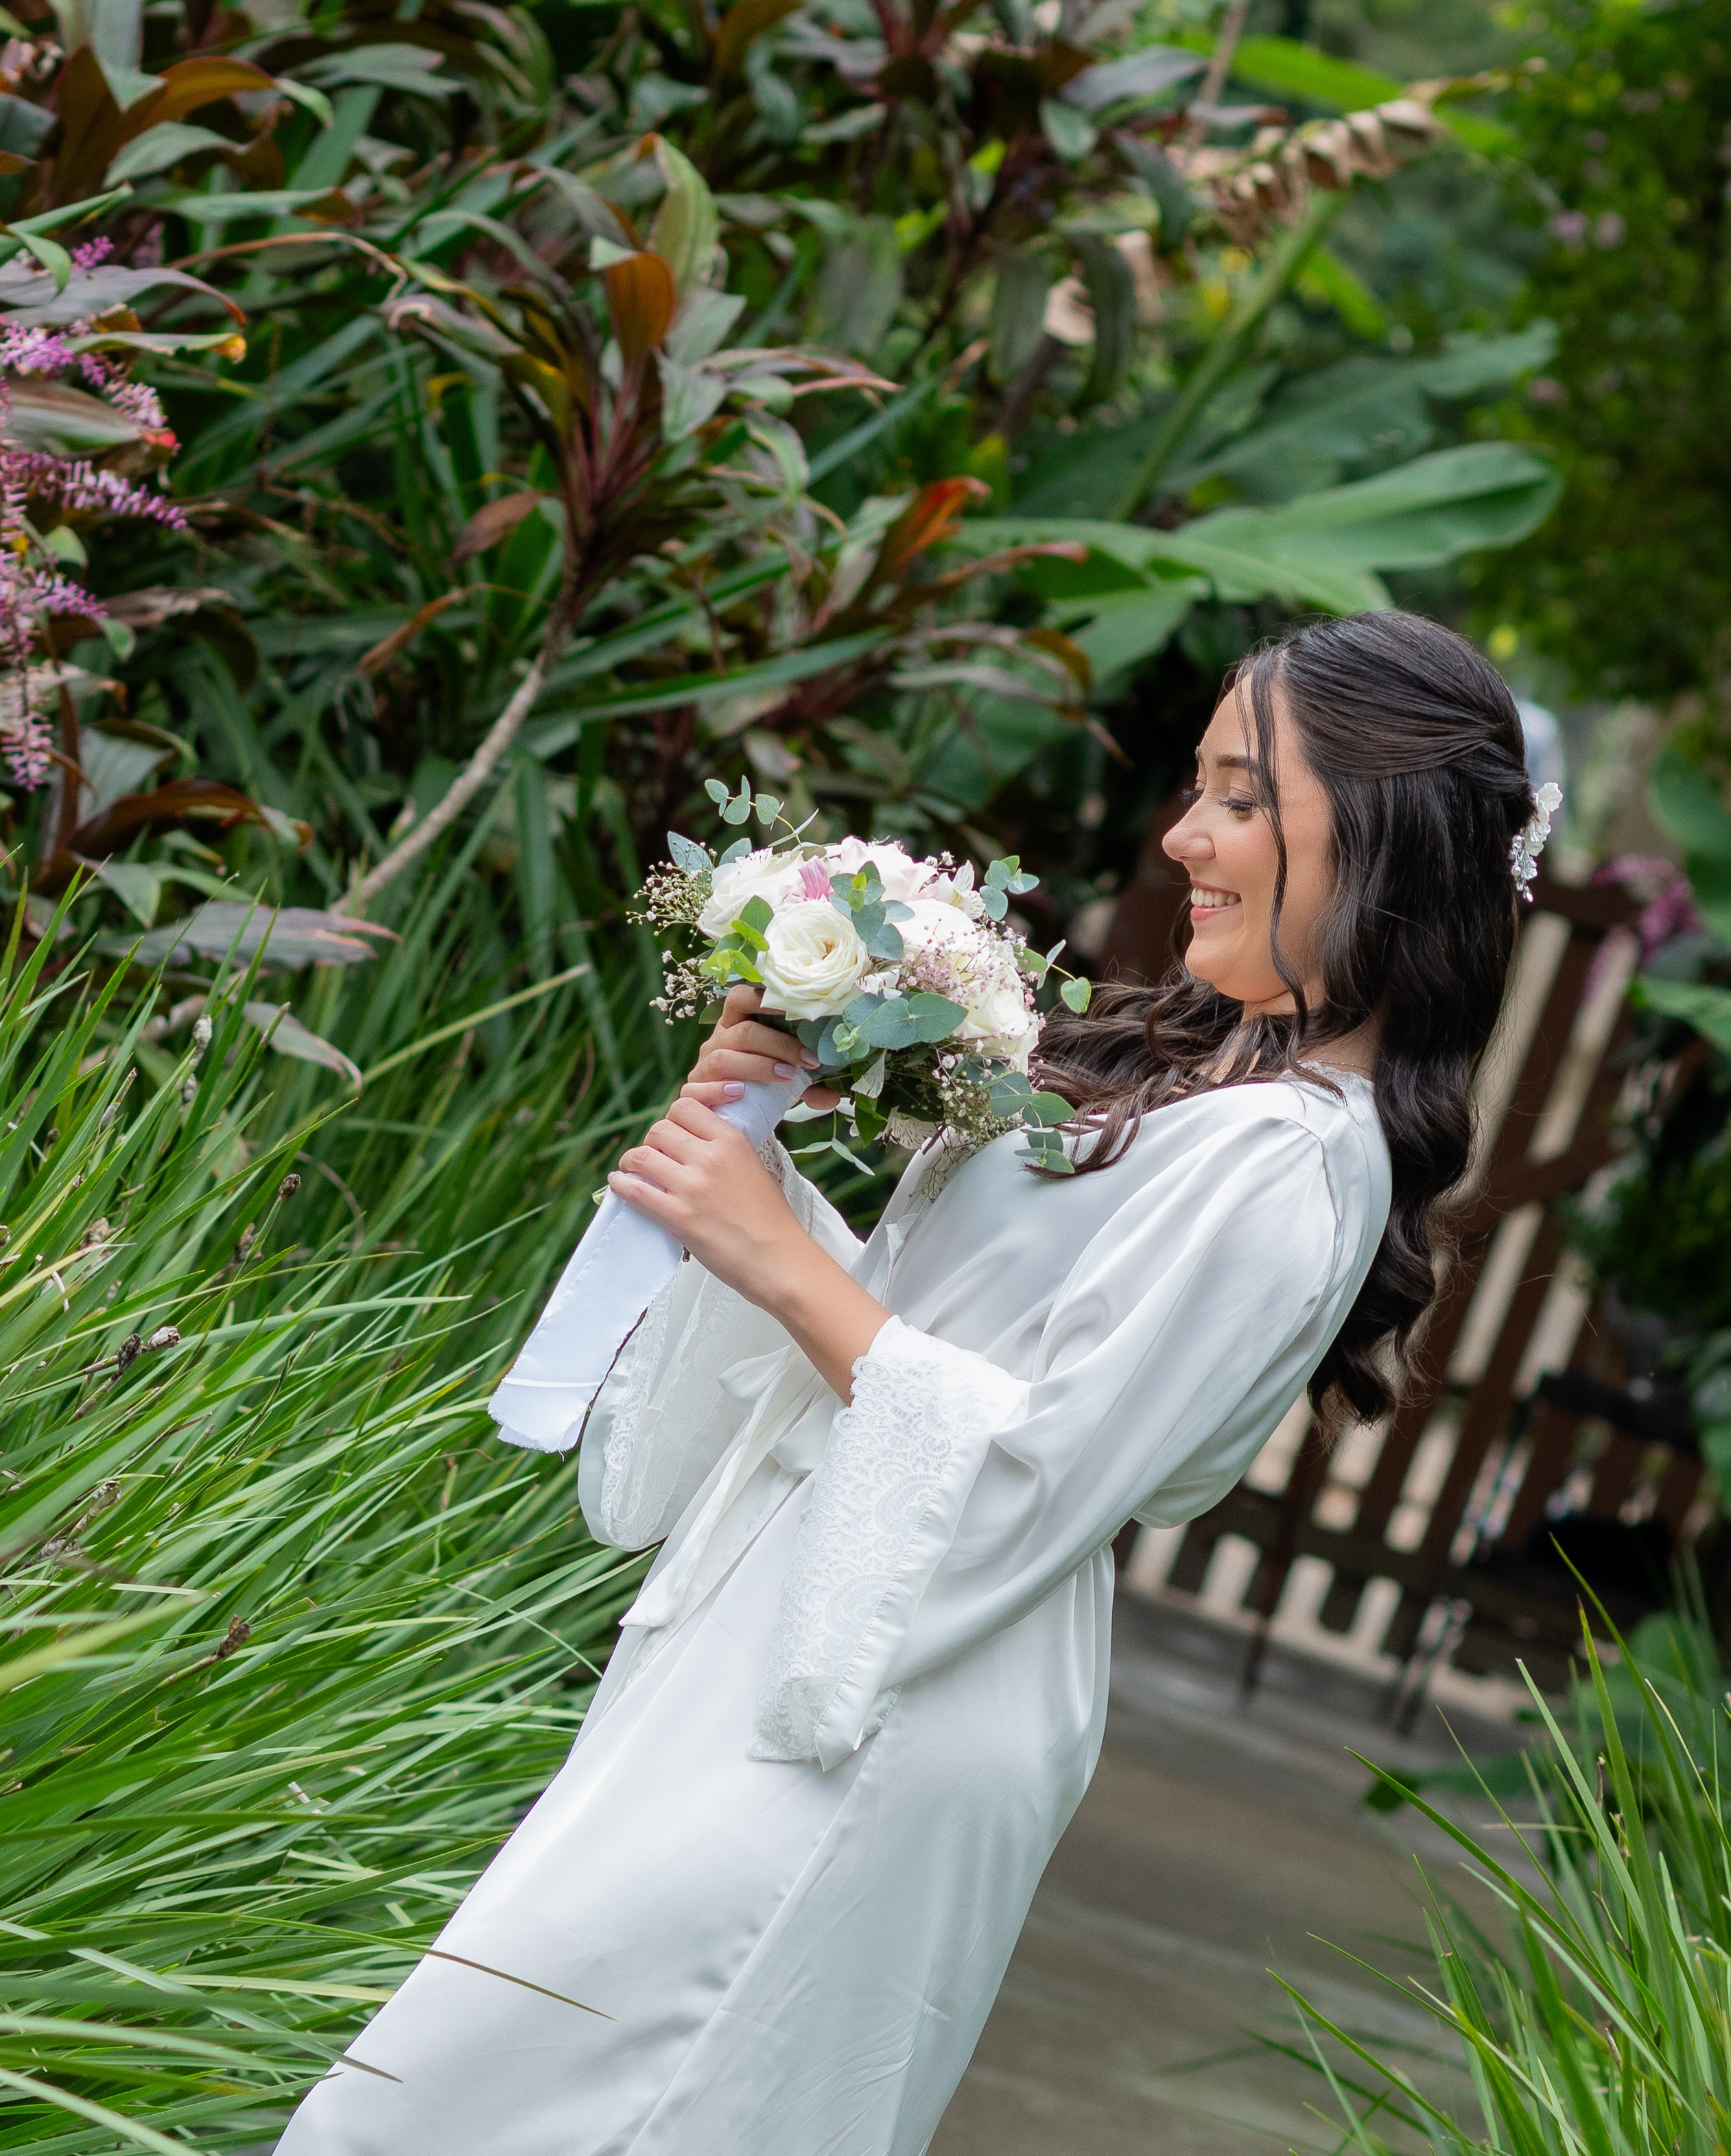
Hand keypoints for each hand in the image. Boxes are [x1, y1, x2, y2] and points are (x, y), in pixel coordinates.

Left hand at [610, 1096, 811, 1309]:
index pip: (686, 1106)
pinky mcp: (678, 1216)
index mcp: (732, 1140)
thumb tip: (694, 1144)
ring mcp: (692, 1186)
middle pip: (659, 1129)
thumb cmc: (771, 1220)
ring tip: (633, 1171)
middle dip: (652, 1141)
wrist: (780, 1260)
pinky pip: (634, 1191)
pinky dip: (621, 1185)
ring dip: (632, 1163)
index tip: (673, 1133)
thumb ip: (726, 1150)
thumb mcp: (755, 1167)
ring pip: (641, 1156)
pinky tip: (620, 1185)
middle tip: (655, 1157)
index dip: (673, 1118)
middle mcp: (710, 1157)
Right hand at [679, 984, 840, 1114]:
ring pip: (724, 1057)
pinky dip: (720, 1089)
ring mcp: (703, 1065)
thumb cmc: (757, 1089)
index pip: (742, 998)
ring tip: (788, 1078)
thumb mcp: (784, 1083)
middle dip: (780, 1045)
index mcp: (736, 1025)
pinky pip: (699, 1087)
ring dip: (759, 1066)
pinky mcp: (692, 1091)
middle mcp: (717, 1041)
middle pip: (743, 1032)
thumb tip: (836, 1096)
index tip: (799, 1008)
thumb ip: (808, 1086)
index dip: (765, 998)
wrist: (724, 1116)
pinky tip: (741, 1093)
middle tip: (810, 1061)